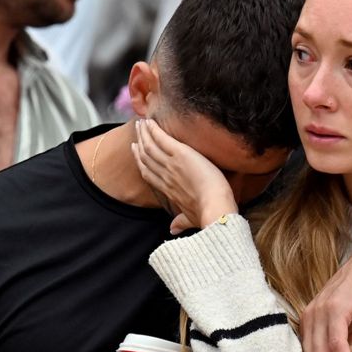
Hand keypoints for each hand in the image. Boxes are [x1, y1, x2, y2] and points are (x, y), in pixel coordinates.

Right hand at [132, 118, 236, 233]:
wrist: (215, 208)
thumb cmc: (206, 215)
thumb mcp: (191, 219)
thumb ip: (181, 222)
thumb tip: (173, 230)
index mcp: (167, 190)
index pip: (149, 173)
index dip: (140, 160)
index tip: (136, 150)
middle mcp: (165, 176)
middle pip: (146, 157)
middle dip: (140, 143)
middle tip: (137, 132)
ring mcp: (171, 164)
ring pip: (151, 146)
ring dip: (145, 133)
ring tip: (141, 123)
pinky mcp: (180, 154)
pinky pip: (162, 139)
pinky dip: (154, 130)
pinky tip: (150, 122)